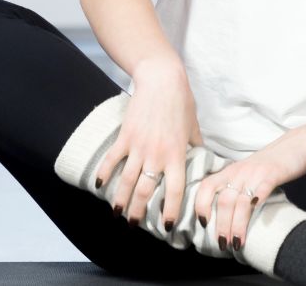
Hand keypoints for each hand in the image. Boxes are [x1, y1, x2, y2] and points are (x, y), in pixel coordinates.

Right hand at [94, 59, 204, 229]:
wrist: (162, 80)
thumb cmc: (181, 102)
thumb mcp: (193, 127)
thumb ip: (195, 146)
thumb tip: (204, 160)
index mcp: (178, 154)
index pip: (175, 190)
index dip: (171, 210)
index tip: (168, 226)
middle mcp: (158, 154)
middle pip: (146, 191)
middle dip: (139, 211)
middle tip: (134, 224)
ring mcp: (139, 146)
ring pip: (127, 180)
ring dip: (120, 199)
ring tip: (117, 212)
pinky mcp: (125, 136)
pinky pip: (112, 159)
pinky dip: (105, 173)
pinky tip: (100, 185)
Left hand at [195, 126, 305, 252]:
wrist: (297, 144)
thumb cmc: (270, 163)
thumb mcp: (247, 172)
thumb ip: (235, 188)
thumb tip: (223, 215)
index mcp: (231, 171)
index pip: (207, 186)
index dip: (201, 205)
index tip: (203, 224)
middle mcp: (241, 172)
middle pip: (224, 201)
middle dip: (222, 225)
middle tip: (222, 243)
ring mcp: (257, 172)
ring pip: (241, 201)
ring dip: (237, 224)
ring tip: (237, 242)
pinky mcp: (274, 173)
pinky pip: (263, 188)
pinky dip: (257, 201)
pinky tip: (255, 214)